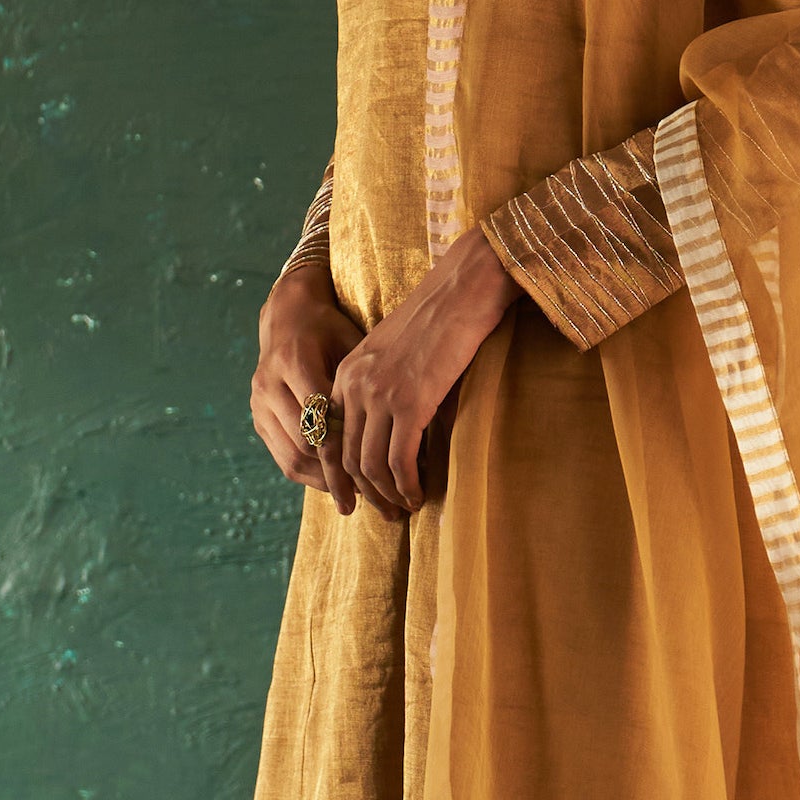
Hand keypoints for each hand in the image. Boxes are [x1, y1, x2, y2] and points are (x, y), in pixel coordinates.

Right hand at [253, 261, 369, 512]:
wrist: (287, 317)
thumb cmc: (332, 329)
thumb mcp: (353, 343)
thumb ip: (369, 381)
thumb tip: (411, 422)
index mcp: (294, 360)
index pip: (325, 419)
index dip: (355, 448)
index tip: (385, 473)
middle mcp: (269, 384)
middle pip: (308, 444)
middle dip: (343, 474)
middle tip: (376, 496)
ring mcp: (257, 404)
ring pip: (293, 458)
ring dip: (327, 482)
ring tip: (359, 500)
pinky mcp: (257, 418)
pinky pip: (283, 458)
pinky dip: (312, 476)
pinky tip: (338, 487)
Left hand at [330, 229, 518, 518]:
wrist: (464, 287)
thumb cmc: (440, 317)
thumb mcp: (395, 351)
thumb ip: (383, 384)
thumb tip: (393, 425)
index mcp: (346, 372)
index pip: (335, 435)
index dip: (348, 470)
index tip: (368, 491)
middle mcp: (354, 384)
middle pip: (348, 456)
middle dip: (366, 492)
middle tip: (388, 512)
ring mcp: (380, 393)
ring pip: (371, 464)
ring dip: (388, 494)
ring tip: (406, 507)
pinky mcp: (410, 401)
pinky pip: (398, 459)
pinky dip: (407, 484)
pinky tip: (419, 493)